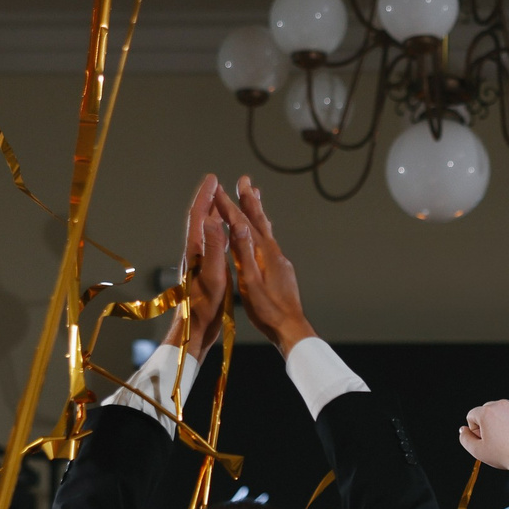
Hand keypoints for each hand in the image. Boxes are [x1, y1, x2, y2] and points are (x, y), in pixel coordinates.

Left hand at [175, 174, 232, 357]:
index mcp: (195, 251)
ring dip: (215, 217)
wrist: (194, 332)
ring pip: (208, 234)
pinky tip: (228, 238)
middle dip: (209, 201)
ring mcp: (200, 264)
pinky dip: (222, 235)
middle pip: (201, 221)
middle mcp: (195, 254)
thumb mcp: (213, 276)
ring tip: (224, 204)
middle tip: (218, 185)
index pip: (199, 216)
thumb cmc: (203, 308)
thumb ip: (213, 248)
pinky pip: (214, 247)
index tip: (213, 179)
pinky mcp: (206, 274)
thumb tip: (213, 220)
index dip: (205, 196)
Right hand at [220, 177, 311, 351]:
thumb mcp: (251, 282)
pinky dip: (262, 230)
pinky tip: (262, 235)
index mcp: (264, 254)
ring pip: (266, 230)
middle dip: (249, 200)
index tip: (217, 188)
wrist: (290, 328)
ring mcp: (280, 261)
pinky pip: (269, 243)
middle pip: (259, 221)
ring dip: (258, 212)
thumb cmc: (267, 311)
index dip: (229, 206)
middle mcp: (274, 253)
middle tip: (244, 180)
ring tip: (255, 196)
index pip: (242, 224)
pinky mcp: (281, 270)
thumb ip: (244, 253)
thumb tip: (239, 225)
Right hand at [458, 399, 508, 472]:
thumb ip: (465, 438)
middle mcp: (501, 405)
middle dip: (487, 423)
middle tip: (496, 439)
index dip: (475, 430)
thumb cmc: (505, 454)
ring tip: (507, 437)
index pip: (471, 416)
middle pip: (486, 411)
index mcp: (487, 412)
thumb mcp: (478, 451)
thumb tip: (463, 430)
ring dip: (500, 420)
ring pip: (501, 410)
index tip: (485, 439)